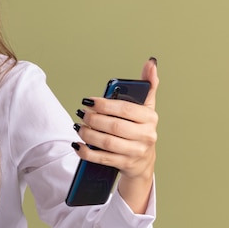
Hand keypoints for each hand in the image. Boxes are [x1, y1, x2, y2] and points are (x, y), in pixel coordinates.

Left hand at [73, 58, 158, 211]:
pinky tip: (77, 145)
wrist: (142, 161)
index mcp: (150, 118)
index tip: (89, 100)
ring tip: (78, 126)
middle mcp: (146, 135)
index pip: (125, 109)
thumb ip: (148, 85)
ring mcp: (137, 152)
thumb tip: (151, 62)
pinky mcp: (126, 165)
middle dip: (94, 119)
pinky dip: (87, 152)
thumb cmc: (140, 129)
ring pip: (107, 143)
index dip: (105, 104)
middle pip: (115, 126)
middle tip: (81, 113)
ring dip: (88, 134)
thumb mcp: (147, 107)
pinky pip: (103, 158)